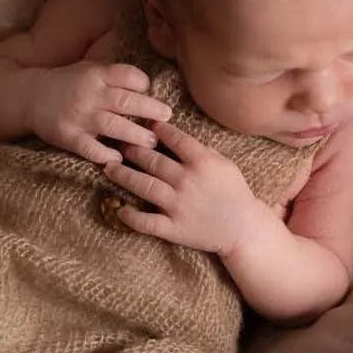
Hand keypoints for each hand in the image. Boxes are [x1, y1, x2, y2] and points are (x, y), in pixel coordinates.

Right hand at [27, 62, 172, 163]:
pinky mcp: (68, 136)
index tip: (150, 92)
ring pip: (113, 125)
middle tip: (167, 116)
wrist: (29, 97)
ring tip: (152, 142)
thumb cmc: (68, 84)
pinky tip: (119, 160)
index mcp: (96, 74)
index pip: (127, 75)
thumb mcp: (89, 70)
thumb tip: (149, 88)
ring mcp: (78, 116)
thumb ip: (114, 77)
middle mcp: (88, 94)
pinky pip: (90, 148)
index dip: (143, 83)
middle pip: (125, 101)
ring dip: (135, 135)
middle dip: (150, 109)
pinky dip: (105, 154)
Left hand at [102, 121, 272, 255]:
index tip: (145, 124)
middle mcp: (186, 181)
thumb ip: (201, 150)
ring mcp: (178, 205)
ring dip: (122, 175)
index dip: (157, 129)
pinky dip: (130, 216)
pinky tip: (119, 208)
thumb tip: (174, 136)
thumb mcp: (224, 164)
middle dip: (132, 149)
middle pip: (152, 159)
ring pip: (142, 185)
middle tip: (118, 143)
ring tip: (109, 167)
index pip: (174, 138)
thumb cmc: (234, 192)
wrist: (243, 228)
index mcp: (202, 162)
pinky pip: (146, 222)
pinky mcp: (173, 228)